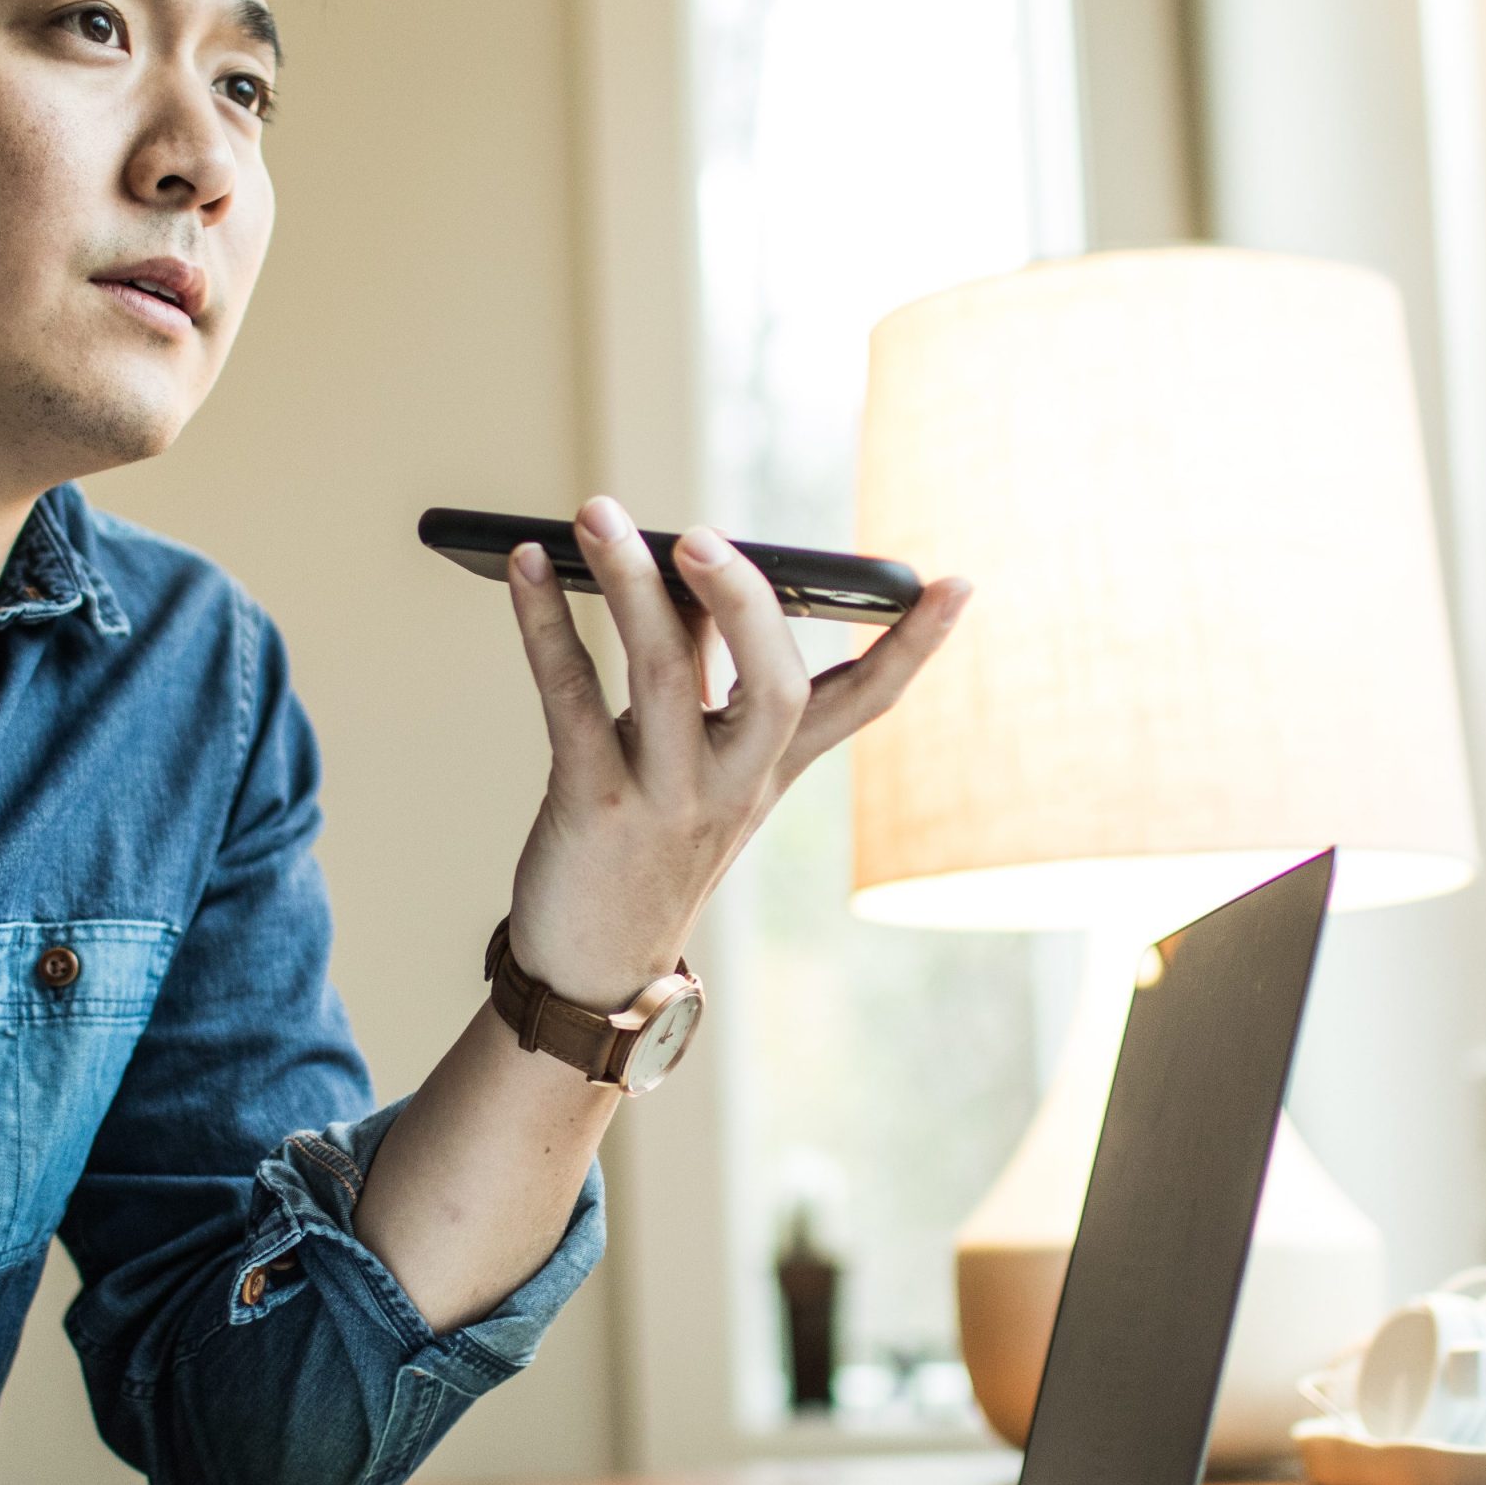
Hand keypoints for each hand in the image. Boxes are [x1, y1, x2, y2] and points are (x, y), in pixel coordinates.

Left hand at [503, 496, 967, 1006]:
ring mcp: (666, 799)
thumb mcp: (691, 764)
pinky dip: (546, 623)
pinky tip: (528, 566)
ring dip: (628, 583)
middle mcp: (732, 785)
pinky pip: (571, 698)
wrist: (588, 970)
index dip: (912, 648)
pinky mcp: (592, 805)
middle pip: (776, 685)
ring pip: (663, 674)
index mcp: (768, 770)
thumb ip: (700, 669)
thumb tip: (680, 565)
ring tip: (595, 514)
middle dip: (746, 601)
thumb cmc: (638, 847)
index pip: (863, 705)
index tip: (957, 583)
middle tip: (698, 533)